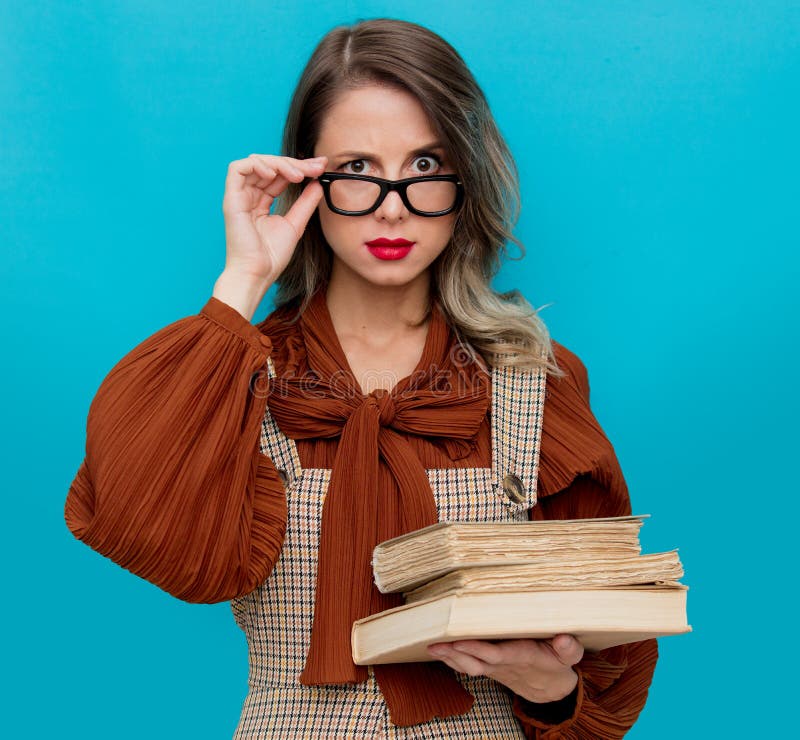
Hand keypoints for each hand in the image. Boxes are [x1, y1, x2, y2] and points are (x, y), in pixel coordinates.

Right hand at [221, 154, 326, 283]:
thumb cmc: (271, 256)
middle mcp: (249, 196)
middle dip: (294, 163)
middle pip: (270, 166)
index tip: (320, 167)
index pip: (280, 176)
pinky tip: (274, 173)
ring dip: (279, 163)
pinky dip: (257, 164)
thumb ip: (305, 203)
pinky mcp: (231, 198)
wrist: (258, 272)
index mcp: (261, 202)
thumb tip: (317, 184)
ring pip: (255, 162)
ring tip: (297, 174)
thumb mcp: (295, 223)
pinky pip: (237, 168)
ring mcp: (239, 196)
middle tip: (315, 167)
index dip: (299, 167)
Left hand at [427, 634, 582, 703]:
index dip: (478, 649)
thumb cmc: (558, 665)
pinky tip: (438, 651)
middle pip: (476, 662)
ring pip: (468, 666)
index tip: (460, 641)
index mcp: (521, 657)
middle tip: (435, 644)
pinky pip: (467, 666)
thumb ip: (568, 649)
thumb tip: (564, 639)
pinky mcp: (490, 668)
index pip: (496, 654)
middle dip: (455, 654)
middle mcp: (504, 664)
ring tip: (432, 647)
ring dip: (450, 658)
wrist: (552, 690)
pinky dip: (452, 660)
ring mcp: (494, 668)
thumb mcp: (569, 657)